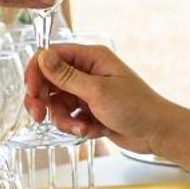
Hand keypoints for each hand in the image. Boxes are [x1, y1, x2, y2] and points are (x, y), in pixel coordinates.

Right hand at [25, 42, 172, 152]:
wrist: (158, 133)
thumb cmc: (136, 107)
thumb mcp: (98, 91)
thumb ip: (67, 76)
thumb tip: (43, 55)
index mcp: (91, 58)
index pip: (51, 56)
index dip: (36, 72)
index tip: (31, 92)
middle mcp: (87, 72)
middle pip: (48, 81)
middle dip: (43, 101)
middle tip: (39, 116)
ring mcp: (88, 92)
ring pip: (57, 104)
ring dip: (63, 119)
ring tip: (80, 128)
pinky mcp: (90, 111)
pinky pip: (69, 117)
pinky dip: (76, 126)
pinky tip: (92, 131)